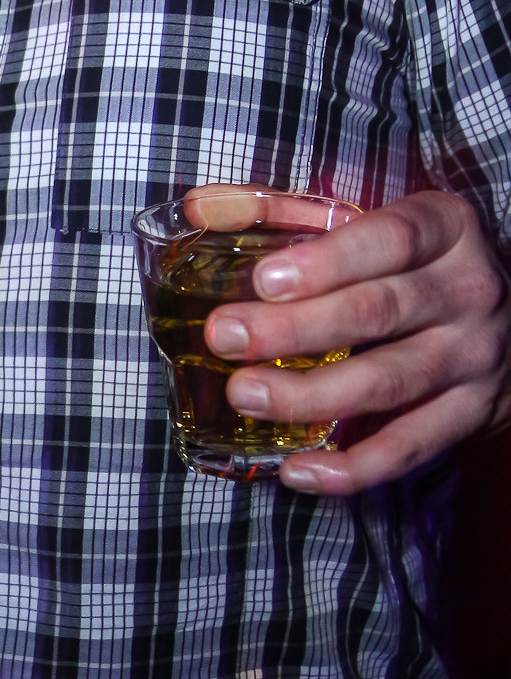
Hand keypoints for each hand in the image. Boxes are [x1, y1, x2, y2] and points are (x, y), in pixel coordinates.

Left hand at [188, 185, 510, 493]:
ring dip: (311, 395)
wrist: (507, 321)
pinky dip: (352, 468)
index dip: (326, 261)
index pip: (389, 240)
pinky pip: (409, 447)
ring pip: (389, 382)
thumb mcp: (366, 222)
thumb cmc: (409, 262)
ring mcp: (473, 357)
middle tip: (224, 337)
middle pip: (377, 312)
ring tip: (245, 394)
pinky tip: (298, 471)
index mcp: (445, 229)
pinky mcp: (470, 414)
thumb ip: (284, 212)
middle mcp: (468, 291)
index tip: (263, 280)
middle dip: (294, 329)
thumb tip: (198, 207)